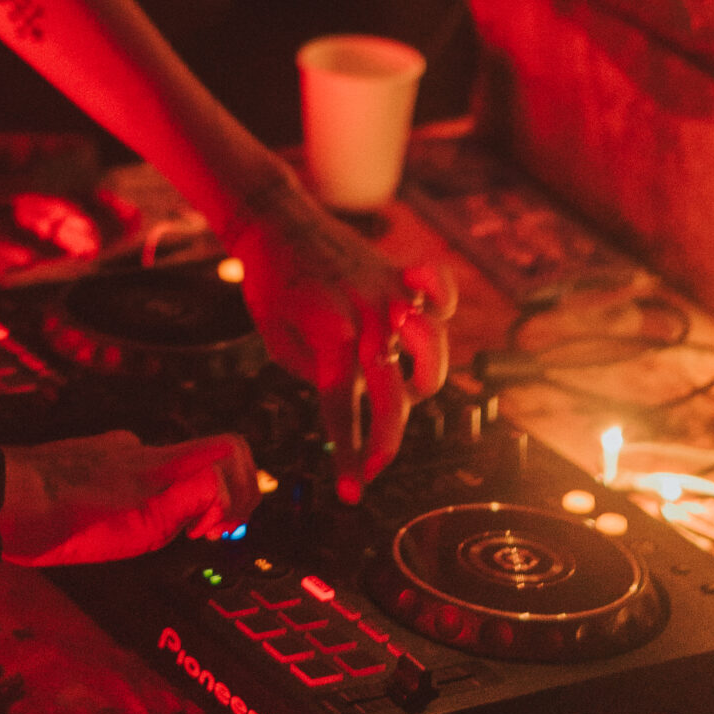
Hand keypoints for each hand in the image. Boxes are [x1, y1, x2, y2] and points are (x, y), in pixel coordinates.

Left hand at [0, 429, 257, 565]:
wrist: (3, 498)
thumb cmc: (61, 520)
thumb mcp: (134, 529)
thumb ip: (186, 502)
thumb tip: (225, 488)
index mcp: (160, 466)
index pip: (231, 448)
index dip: (241, 490)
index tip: (215, 527)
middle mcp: (143, 451)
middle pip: (207, 459)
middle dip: (219, 498)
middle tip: (201, 532)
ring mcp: (116, 452)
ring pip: (170, 469)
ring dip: (182, 502)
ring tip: (157, 533)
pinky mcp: (94, 460)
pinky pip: (135, 471)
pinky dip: (146, 497)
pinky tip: (119, 521)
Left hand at [223, 178, 457, 502]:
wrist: (273, 220)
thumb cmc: (269, 283)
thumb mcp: (276, 340)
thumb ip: (315, 373)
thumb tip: (351, 398)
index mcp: (330, 336)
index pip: (343, 411)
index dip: (347, 456)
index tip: (351, 493)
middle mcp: (367, 317)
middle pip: (392, 395)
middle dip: (384, 443)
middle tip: (371, 467)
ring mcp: (388, 293)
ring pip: (431, 350)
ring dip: (424, 383)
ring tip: (405, 395)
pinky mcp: (397, 273)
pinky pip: (439, 286)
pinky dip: (444, 302)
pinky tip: (434, 319)